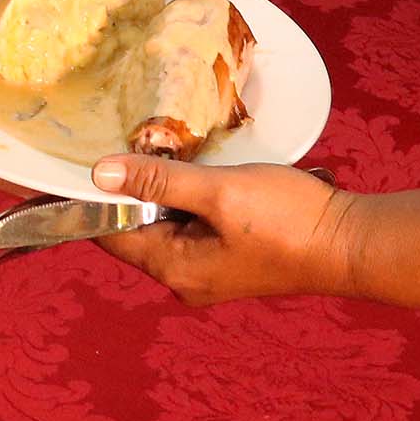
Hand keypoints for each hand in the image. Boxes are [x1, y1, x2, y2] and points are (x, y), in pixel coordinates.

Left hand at [88, 155, 361, 306]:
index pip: (110, 235)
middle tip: (122, 141)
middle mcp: (186, 279)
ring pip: (166, 225)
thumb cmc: (287, 219)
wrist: (350, 243)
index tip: (69, 167)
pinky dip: (188, 199)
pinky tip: (197, 170)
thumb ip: (159, 180)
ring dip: (162, 190)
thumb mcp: (219, 190)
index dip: (88, 202)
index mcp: (175, 268)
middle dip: (130, 190)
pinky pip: (193, 226)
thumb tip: (100, 174)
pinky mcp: (231, 258)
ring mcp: (210, 271)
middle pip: (136, 230)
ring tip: (159, 148)